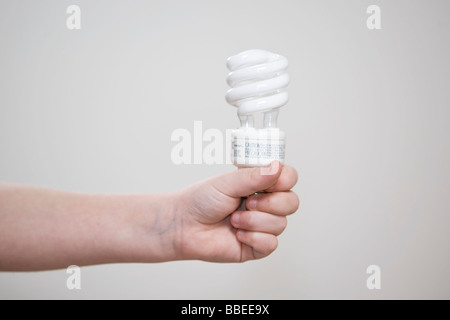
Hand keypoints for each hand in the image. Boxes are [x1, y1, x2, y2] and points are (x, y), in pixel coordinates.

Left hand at [174, 161, 298, 261]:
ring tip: (233, 219)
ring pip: (281, 224)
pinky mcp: (256, 246)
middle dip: (270, 203)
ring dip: (254, 221)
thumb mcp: (227, 182)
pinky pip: (271, 243)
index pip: (288, 178)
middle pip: (291, 202)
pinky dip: (253, 238)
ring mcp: (262, 226)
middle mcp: (264, 204)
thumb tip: (277, 167)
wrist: (183, 226)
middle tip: (247, 202)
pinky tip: (238, 234)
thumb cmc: (201, 200)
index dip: (285, 180)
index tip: (271, 181)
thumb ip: (253, 176)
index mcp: (259, 184)